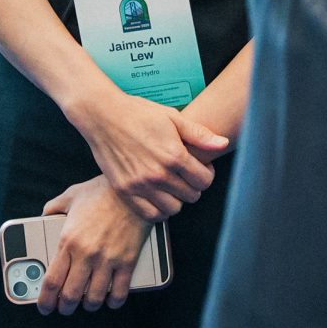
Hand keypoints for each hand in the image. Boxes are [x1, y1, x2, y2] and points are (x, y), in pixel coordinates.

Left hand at [36, 177, 152, 315]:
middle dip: (65, 307)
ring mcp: (108, 259)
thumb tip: (44, 214)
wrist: (132, 189)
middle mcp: (86, 254)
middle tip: (64, 308)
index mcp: (68, 240)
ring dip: (89, 305)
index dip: (45, 300)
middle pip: (71, 295)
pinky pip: (119, 292)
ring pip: (94, 298)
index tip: (44, 306)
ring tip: (87, 303)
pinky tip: (110, 300)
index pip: (52, 281)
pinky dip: (114, 301)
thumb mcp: (71, 196)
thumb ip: (54, 208)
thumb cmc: (101, 191)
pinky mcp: (128, 261)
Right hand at [64, 84, 227, 219]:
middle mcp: (158, 173)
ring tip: (171, 185)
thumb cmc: (138, 113)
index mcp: (173, 154)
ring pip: (173, 209)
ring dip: (176, 199)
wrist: (103, 115)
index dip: (206, 174)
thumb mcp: (172, 117)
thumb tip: (223, 144)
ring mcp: (140, 185)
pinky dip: (158, 210)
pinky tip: (158, 196)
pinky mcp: (125, 191)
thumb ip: (200, 134)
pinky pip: (151, 215)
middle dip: (193, 186)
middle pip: (191, 196)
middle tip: (184, 174)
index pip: (204, 180)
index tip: (199, 167)